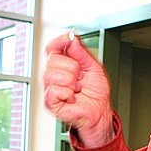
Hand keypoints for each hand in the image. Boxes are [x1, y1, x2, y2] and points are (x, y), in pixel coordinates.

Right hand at [43, 32, 113, 146]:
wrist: (100, 112)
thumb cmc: (96, 93)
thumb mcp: (93, 67)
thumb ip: (81, 53)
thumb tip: (71, 38)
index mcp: (62, 65)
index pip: (52, 48)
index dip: (59, 41)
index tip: (69, 38)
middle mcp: (53, 75)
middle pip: (53, 59)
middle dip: (73, 67)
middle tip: (80, 78)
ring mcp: (50, 88)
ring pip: (51, 74)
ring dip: (70, 81)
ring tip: (77, 88)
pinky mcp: (50, 102)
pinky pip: (53, 90)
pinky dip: (67, 93)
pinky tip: (72, 97)